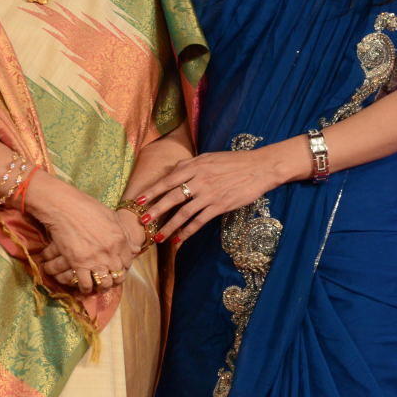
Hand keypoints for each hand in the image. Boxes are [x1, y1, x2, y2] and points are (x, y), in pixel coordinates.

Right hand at [26, 173, 136, 294]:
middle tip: (108, 280)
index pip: (128, 261)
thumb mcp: (110, 216)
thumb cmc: (85, 206)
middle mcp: (111, 251)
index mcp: (120, 239)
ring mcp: (95, 258)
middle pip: (118, 275)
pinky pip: (86, 283)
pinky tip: (84, 287)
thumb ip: (122, 232)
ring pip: (104, 283)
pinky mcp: (78, 263)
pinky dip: (85, 288)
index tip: (117, 269)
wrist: (64, 206)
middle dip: (114, 280)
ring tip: (97, 286)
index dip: (123, 267)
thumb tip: (134, 247)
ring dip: (101, 286)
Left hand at [144, 149, 287, 245]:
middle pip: (172, 197)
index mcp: (195, 166)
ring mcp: (210, 194)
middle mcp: (199, 180)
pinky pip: (200, 221)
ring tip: (159, 237)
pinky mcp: (220, 206)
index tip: (137, 201)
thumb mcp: (208, 157)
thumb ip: (189, 165)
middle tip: (142, 221)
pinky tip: (180, 238)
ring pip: (184, 213)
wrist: (259, 167)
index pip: (168, 180)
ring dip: (169, 226)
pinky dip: (188, 231)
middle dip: (155, 210)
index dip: (151, 191)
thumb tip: (171, 172)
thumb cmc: (232, 162)